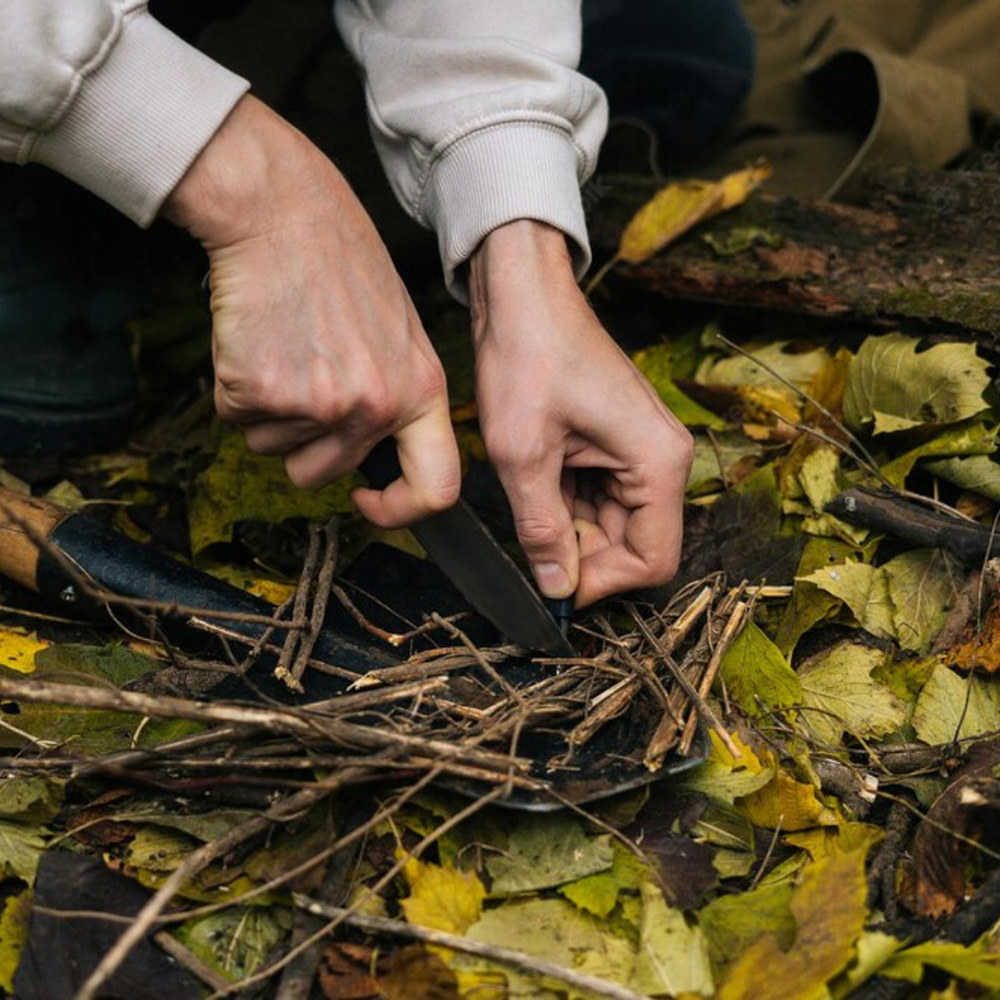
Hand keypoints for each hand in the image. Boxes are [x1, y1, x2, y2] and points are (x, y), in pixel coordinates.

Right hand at [162, 96, 459, 525]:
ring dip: (267, 410)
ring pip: (272, 449)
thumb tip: (374, 453)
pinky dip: (235, 386)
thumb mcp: (399, 331)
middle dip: (300, 440)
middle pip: (320, 474)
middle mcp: (376, 406)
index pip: (437, 486)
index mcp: (421, 390)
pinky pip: (236, 419)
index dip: (399, 509)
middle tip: (301, 371)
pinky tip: (255, 336)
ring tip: (284, 343)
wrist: (279, 208)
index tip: (366, 500)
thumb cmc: (337, 260)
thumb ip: (394, 394)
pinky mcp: (262, 391)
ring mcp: (319, 403)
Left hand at [469, 220, 692, 606]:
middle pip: (634, 545)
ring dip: (568, 528)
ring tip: (526, 494)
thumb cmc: (528, 355)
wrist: (523, 294)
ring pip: (612, 526)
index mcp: (658, 462)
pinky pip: (599, 498)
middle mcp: (662, 459)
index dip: (601, 583)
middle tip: (528, 539)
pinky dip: (566, 505)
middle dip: (581, 555)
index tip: (553, 585)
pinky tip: (534, 481)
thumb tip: (555, 587)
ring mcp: (642, 452)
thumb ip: (541, 528)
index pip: (653, 561)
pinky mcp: (618, 445)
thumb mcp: (522, 454)